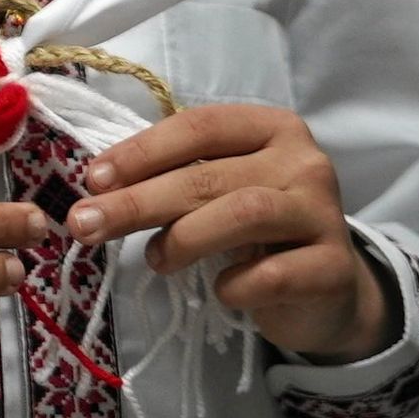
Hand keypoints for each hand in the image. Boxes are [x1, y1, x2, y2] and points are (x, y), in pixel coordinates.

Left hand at [70, 103, 387, 364]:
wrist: (326, 289)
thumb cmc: (256, 231)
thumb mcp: (218, 192)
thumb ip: (172, 179)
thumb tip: (98, 188)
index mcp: (272, 128)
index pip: (200, 126)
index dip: (142, 151)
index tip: (93, 179)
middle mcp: (305, 162)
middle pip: (209, 174)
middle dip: (138, 201)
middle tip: (85, 225)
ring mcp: (324, 213)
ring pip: (243, 213)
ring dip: (183, 238)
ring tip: (155, 260)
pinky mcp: (334, 268)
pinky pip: (272, 274)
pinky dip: (233, 284)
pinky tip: (221, 291)